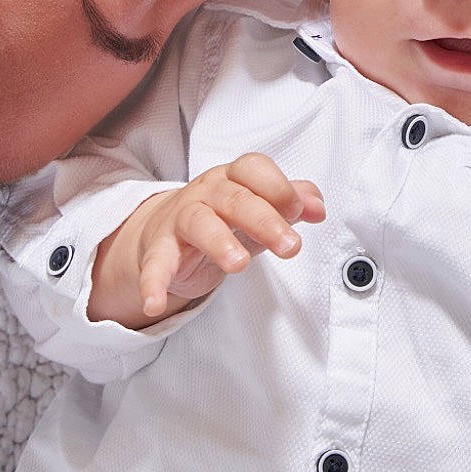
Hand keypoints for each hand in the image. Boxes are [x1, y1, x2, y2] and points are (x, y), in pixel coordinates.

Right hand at [89, 154, 325, 329]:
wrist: (166, 230)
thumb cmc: (223, 218)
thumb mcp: (259, 208)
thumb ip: (291, 202)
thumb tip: (318, 207)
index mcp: (233, 178)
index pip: (253, 169)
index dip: (278, 187)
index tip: (300, 213)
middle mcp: (205, 192)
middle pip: (234, 199)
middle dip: (264, 221)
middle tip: (289, 247)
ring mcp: (180, 219)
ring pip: (198, 222)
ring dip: (218, 242)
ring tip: (238, 266)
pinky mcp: (159, 250)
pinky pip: (154, 264)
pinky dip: (152, 282)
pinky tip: (155, 303)